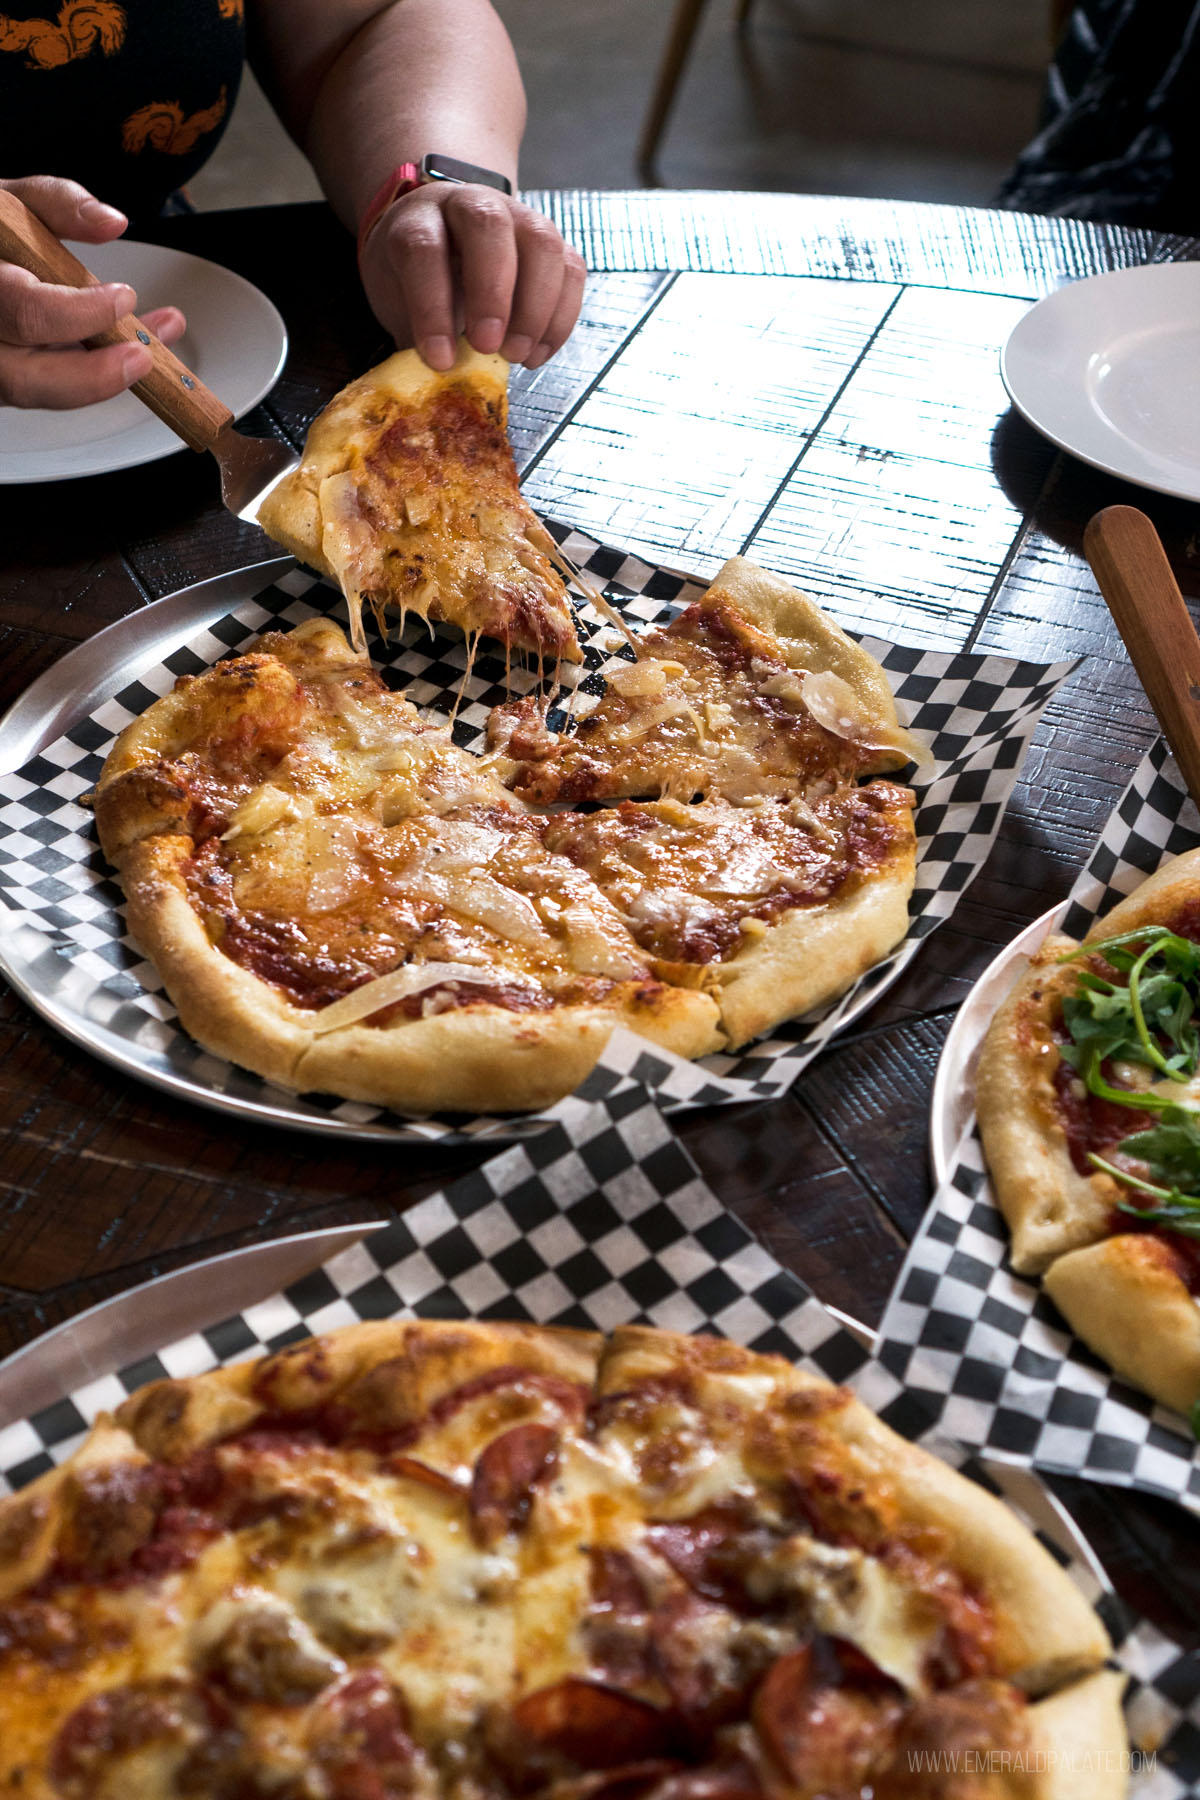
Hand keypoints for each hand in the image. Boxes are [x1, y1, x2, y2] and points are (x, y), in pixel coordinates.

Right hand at [0, 175, 186, 408]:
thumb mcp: (16, 204)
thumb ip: (59, 203)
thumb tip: (110, 222)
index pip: (27, 311)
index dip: (81, 313)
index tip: (124, 297)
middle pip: (23, 378)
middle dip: (92, 376)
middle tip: (141, 357)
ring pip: (37, 391)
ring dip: (102, 379)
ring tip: (148, 353)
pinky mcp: (8, 377)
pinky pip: (49, 388)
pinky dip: (92, 374)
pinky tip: (125, 352)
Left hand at [357, 181, 585, 372]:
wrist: (443, 241)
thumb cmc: (417, 278)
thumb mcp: (398, 300)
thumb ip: (417, 332)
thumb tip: (439, 385)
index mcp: (420, 218)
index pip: (423, 249)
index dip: (432, 306)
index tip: (441, 360)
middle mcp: (470, 204)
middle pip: (488, 227)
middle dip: (491, 292)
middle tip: (488, 348)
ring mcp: (518, 216)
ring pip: (541, 243)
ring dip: (535, 307)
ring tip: (518, 356)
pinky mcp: (552, 241)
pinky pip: (570, 270)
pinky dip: (560, 317)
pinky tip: (537, 353)